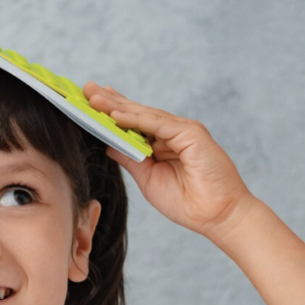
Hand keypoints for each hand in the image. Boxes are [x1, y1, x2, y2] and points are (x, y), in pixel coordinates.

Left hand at [84, 82, 253, 242]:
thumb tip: (108, 144)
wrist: (217, 216)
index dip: (112, 112)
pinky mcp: (191, 133)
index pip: (134, 123)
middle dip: (110, 101)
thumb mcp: (149, 179)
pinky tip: (115, 115)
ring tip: (93, 98)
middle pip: (136, 113)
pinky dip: (135, 119)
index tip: (88, 103)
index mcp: (163, 144)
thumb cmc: (188, 203)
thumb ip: (131, 159)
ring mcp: (183, 131)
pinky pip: (157, 123)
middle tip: (86, 89)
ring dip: (117, 106)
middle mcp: (173, 133)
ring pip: (144, 114)